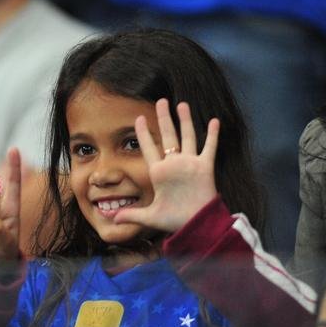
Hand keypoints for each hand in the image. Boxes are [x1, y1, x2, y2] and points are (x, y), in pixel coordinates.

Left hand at [114, 99, 219, 232]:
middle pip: (168, 136)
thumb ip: (131, 215)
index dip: (144, 133)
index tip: (139, 118)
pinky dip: (212, 135)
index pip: (149, 148)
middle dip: (164, 118)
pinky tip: (214, 121)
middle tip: (161, 101)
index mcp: (159, 172)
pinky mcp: (205, 168)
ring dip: (185, 121)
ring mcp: (190, 164)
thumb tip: (111, 219)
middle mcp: (174, 165)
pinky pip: (209, 147)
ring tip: (182, 104)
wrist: (196, 225)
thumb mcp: (149, 217)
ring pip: (188, 137)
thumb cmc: (174, 220)